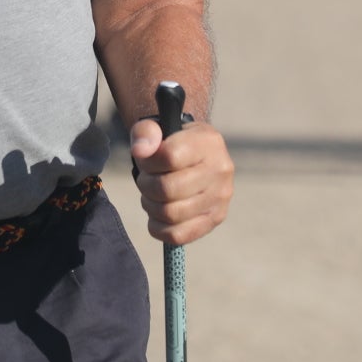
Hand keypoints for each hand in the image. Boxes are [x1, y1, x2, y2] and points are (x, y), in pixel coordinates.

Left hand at [129, 117, 233, 245]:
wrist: (195, 155)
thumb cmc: (172, 141)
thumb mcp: (157, 127)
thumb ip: (145, 132)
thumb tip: (140, 151)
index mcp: (208, 141)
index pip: (169, 157)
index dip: (147, 162)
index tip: (146, 160)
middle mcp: (221, 169)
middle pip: (168, 189)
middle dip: (146, 186)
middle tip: (145, 180)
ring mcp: (221, 197)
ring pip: (171, 213)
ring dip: (150, 206)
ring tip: (151, 196)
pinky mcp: (215, 218)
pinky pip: (179, 235)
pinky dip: (159, 228)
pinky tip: (156, 215)